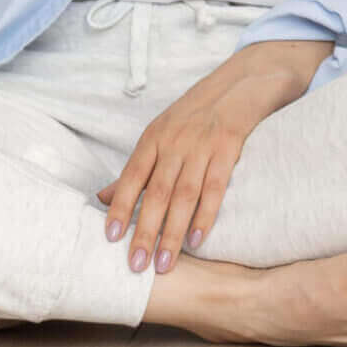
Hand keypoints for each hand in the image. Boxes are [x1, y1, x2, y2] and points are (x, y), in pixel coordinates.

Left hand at [96, 39, 329, 273]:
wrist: (245, 80)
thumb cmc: (198, 112)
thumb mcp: (162, 134)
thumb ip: (136, 170)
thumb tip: (101, 199)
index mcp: (154, 137)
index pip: (132, 177)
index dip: (120, 207)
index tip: (110, 239)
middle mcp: (175, 140)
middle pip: (156, 192)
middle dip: (145, 231)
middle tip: (136, 267)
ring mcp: (202, 143)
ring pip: (183, 194)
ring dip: (172, 232)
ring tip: (165, 263)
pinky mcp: (230, 144)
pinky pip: (216, 185)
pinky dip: (206, 214)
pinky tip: (197, 239)